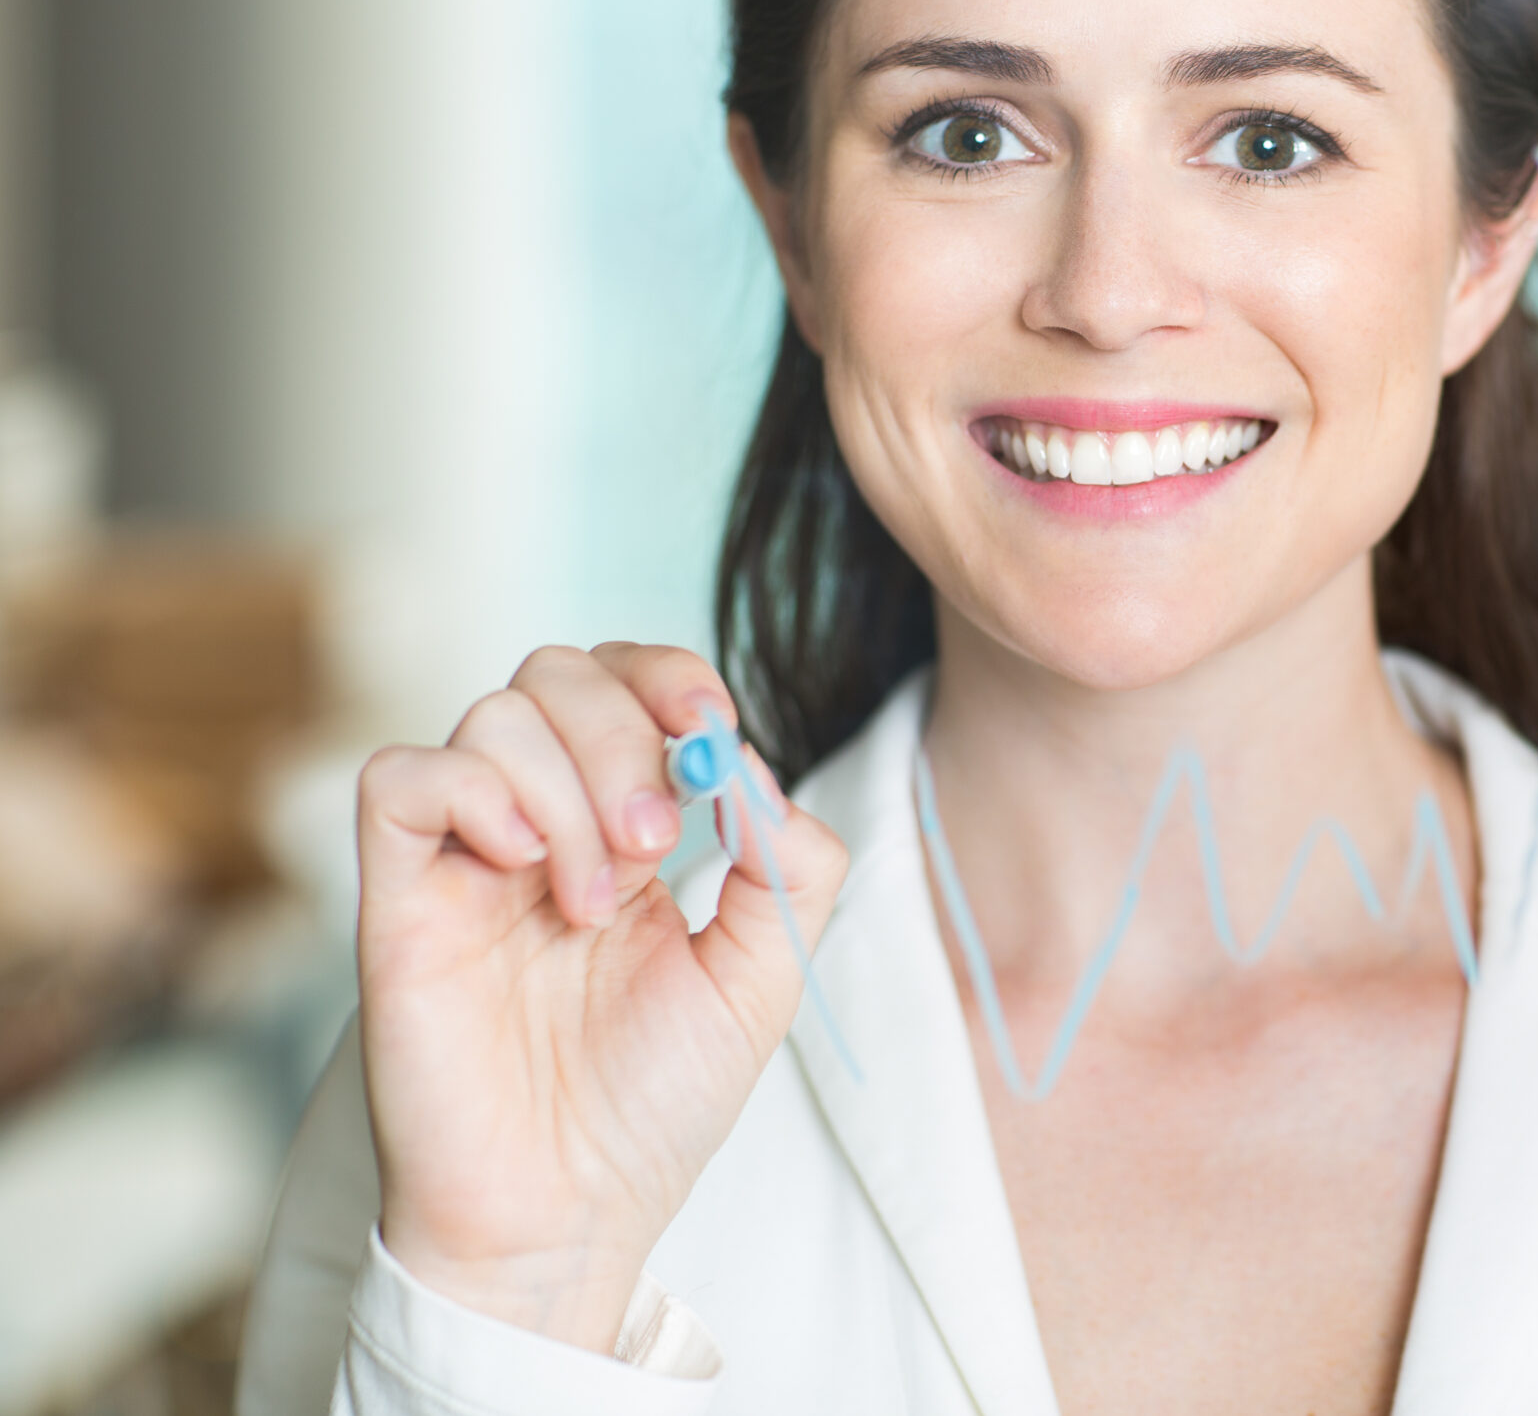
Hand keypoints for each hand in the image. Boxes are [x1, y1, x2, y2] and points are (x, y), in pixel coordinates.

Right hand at [354, 643, 848, 1351]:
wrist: (568, 1213)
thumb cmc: (653, 1104)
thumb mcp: (762, 977)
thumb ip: (789, 868)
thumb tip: (754, 767)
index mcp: (624, 828)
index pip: (629, 683)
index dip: (670, 677)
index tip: (711, 723)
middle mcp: (540, 823)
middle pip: (558, 673)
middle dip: (623, 733)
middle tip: (654, 843)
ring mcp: (466, 857)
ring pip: (492, 714)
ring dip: (566, 788)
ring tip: (592, 902)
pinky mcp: (397, 899)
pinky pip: (399, 778)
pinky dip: (469, 789)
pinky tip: (522, 860)